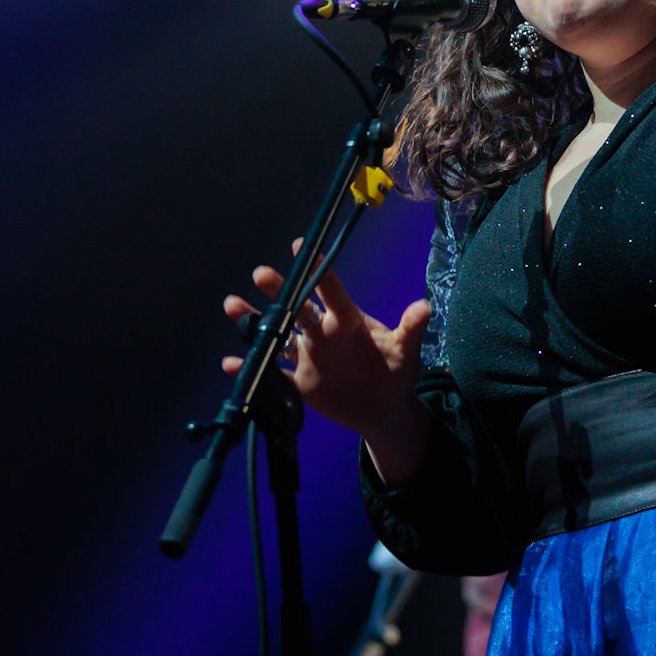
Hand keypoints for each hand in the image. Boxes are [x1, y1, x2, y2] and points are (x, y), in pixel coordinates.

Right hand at [223, 242, 431, 477]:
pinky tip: (230, 363)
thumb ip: (411, 329)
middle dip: (280, 292)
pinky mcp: (300, 383)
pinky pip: (273, 374)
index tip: (302, 246)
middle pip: (298, 308)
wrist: (384, 408)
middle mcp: (323, 334)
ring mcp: (308, 356)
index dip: (319, 272)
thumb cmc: (396, 371)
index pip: (331, 292)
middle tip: (261, 273)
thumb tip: (425, 306)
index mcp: (347, 321)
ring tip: (232, 305)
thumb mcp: (406, 351)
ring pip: (278, 335)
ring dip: (255, 322)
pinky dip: (253, 369)